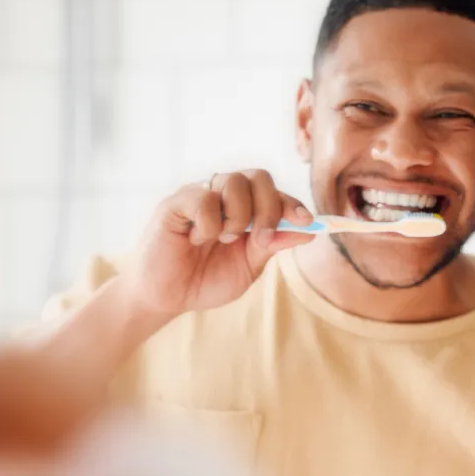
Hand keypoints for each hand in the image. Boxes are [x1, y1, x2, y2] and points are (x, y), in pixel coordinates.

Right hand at [121, 170, 314, 315]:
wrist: (166, 298)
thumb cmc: (205, 280)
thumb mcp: (248, 267)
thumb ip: (272, 245)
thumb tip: (308, 229)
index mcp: (244, 209)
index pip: (274, 193)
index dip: (292, 204)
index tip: (306, 222)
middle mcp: (222, 196)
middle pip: (259, 177)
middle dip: (269, 208)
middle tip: (260, 240)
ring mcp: (199, 195)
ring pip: (234, 181)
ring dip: (238, 216)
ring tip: (225, 239)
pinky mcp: (175, 203)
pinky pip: (204, 197)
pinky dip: (209, 224)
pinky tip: (197, 240)